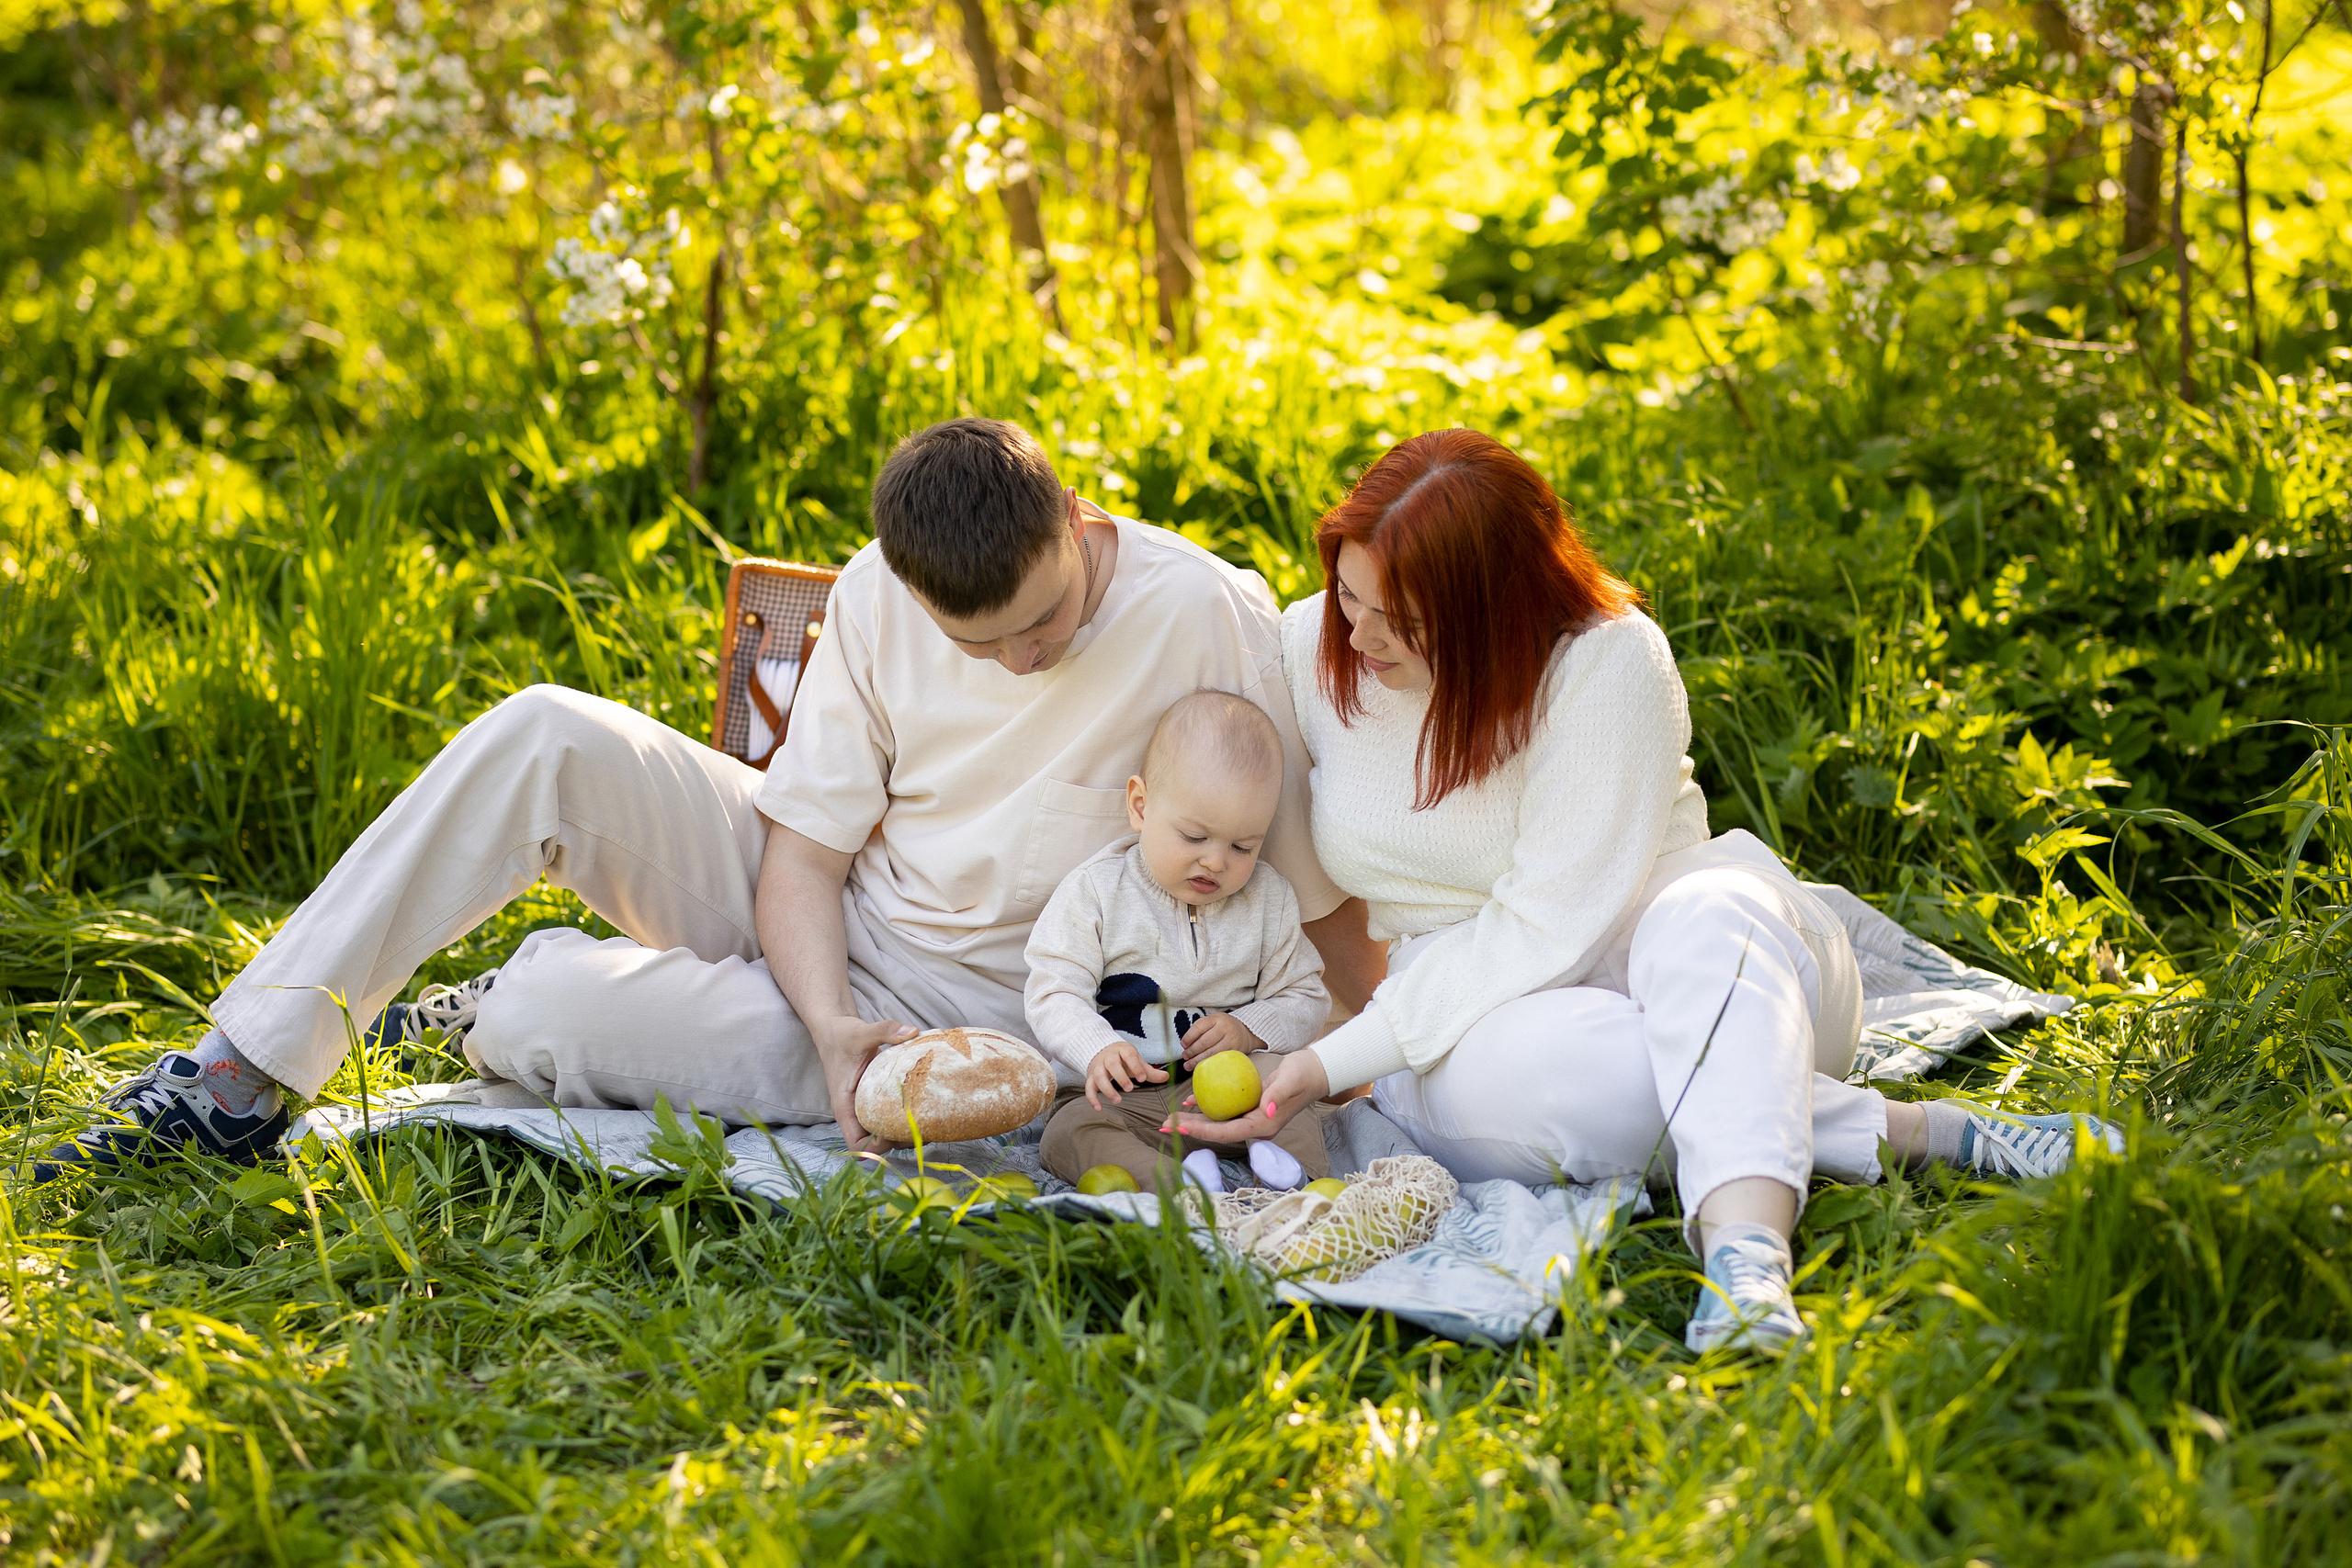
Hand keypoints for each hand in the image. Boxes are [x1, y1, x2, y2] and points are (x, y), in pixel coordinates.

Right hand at [810, 1014, 916, 1152]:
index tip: (898, 1131)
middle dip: (899, 1140)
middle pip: (875, 1144)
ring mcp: (864, 1108)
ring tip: (928, 1119)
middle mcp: (854, 1113)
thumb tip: (912, 1031)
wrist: (834, 1031)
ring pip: (884, 1132)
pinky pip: (889, 1117)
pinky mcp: (874, 1100)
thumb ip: (885, 1031)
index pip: (857, 1144)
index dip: (877, 1146)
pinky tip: (923, 1106)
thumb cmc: (842, 1036)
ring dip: (904, 1131)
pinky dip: (904, 1117)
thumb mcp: (861, 1032)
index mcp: (845, 1107)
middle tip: (924, 1126)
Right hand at [1085, 1041, 1167, 1108]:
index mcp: (1122, 1050)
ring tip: (1118, 1100)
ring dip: (1107, 1089)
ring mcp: (1098, 1067)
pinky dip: (1092, 1098)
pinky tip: (1099, 1108)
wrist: (1102, 1051)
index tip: (1142, 1078)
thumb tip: (1167, 1077)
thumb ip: (1150, 1071)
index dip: (1135, 1066)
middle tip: (1130, 1089)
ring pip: (1099, 1076)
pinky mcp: (1090, 1077)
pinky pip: (1089, 1087)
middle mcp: (1108, 1057)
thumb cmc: (1123, 1059)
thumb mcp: (1136, 1061)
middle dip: (1120, 1077)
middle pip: (1112, 1064)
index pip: (1129, 1056)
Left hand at [1164, 1048, 1329, 1146]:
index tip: (1180, 1125)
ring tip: (1171, 1118)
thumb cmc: (1304, 1074)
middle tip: (1164, 1125)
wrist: (1315, 1071)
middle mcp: (1256, 1126)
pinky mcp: (1250, 1109)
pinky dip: (1207, 1108)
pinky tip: (1190, 1102)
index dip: (1201, 1130)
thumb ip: (1277, 1096)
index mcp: (1264, 1126)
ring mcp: (1252, 1118)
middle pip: (1217, 1132)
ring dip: (1195, 1121)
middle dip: (1191, 1129)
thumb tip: (1267, 1112)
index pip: (1226, 1132)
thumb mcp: (1290, 1081)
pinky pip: (1224, 1111)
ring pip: (1218, 1123)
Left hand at [1179, 1011, 1261, 1068]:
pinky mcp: (1236, 1051)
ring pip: (1212, 1052)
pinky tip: (1201, 1067)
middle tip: (1185, 1056)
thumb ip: (1200, 1029)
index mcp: (1217, 1019)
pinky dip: (1209, 1064)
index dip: (1189, 1037)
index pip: (1199, 1027)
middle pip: (1205, 1041)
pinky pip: (1219, 1060)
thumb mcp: (1213, 1021)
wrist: (1246, 1032)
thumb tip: (1185, 1044)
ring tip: (1188, 1065)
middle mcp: (1225, 1028)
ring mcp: (1232, 1040)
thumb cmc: (1223, 1027)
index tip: (1183, 1044)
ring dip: (1198, 1060)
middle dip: (1192, 1051)